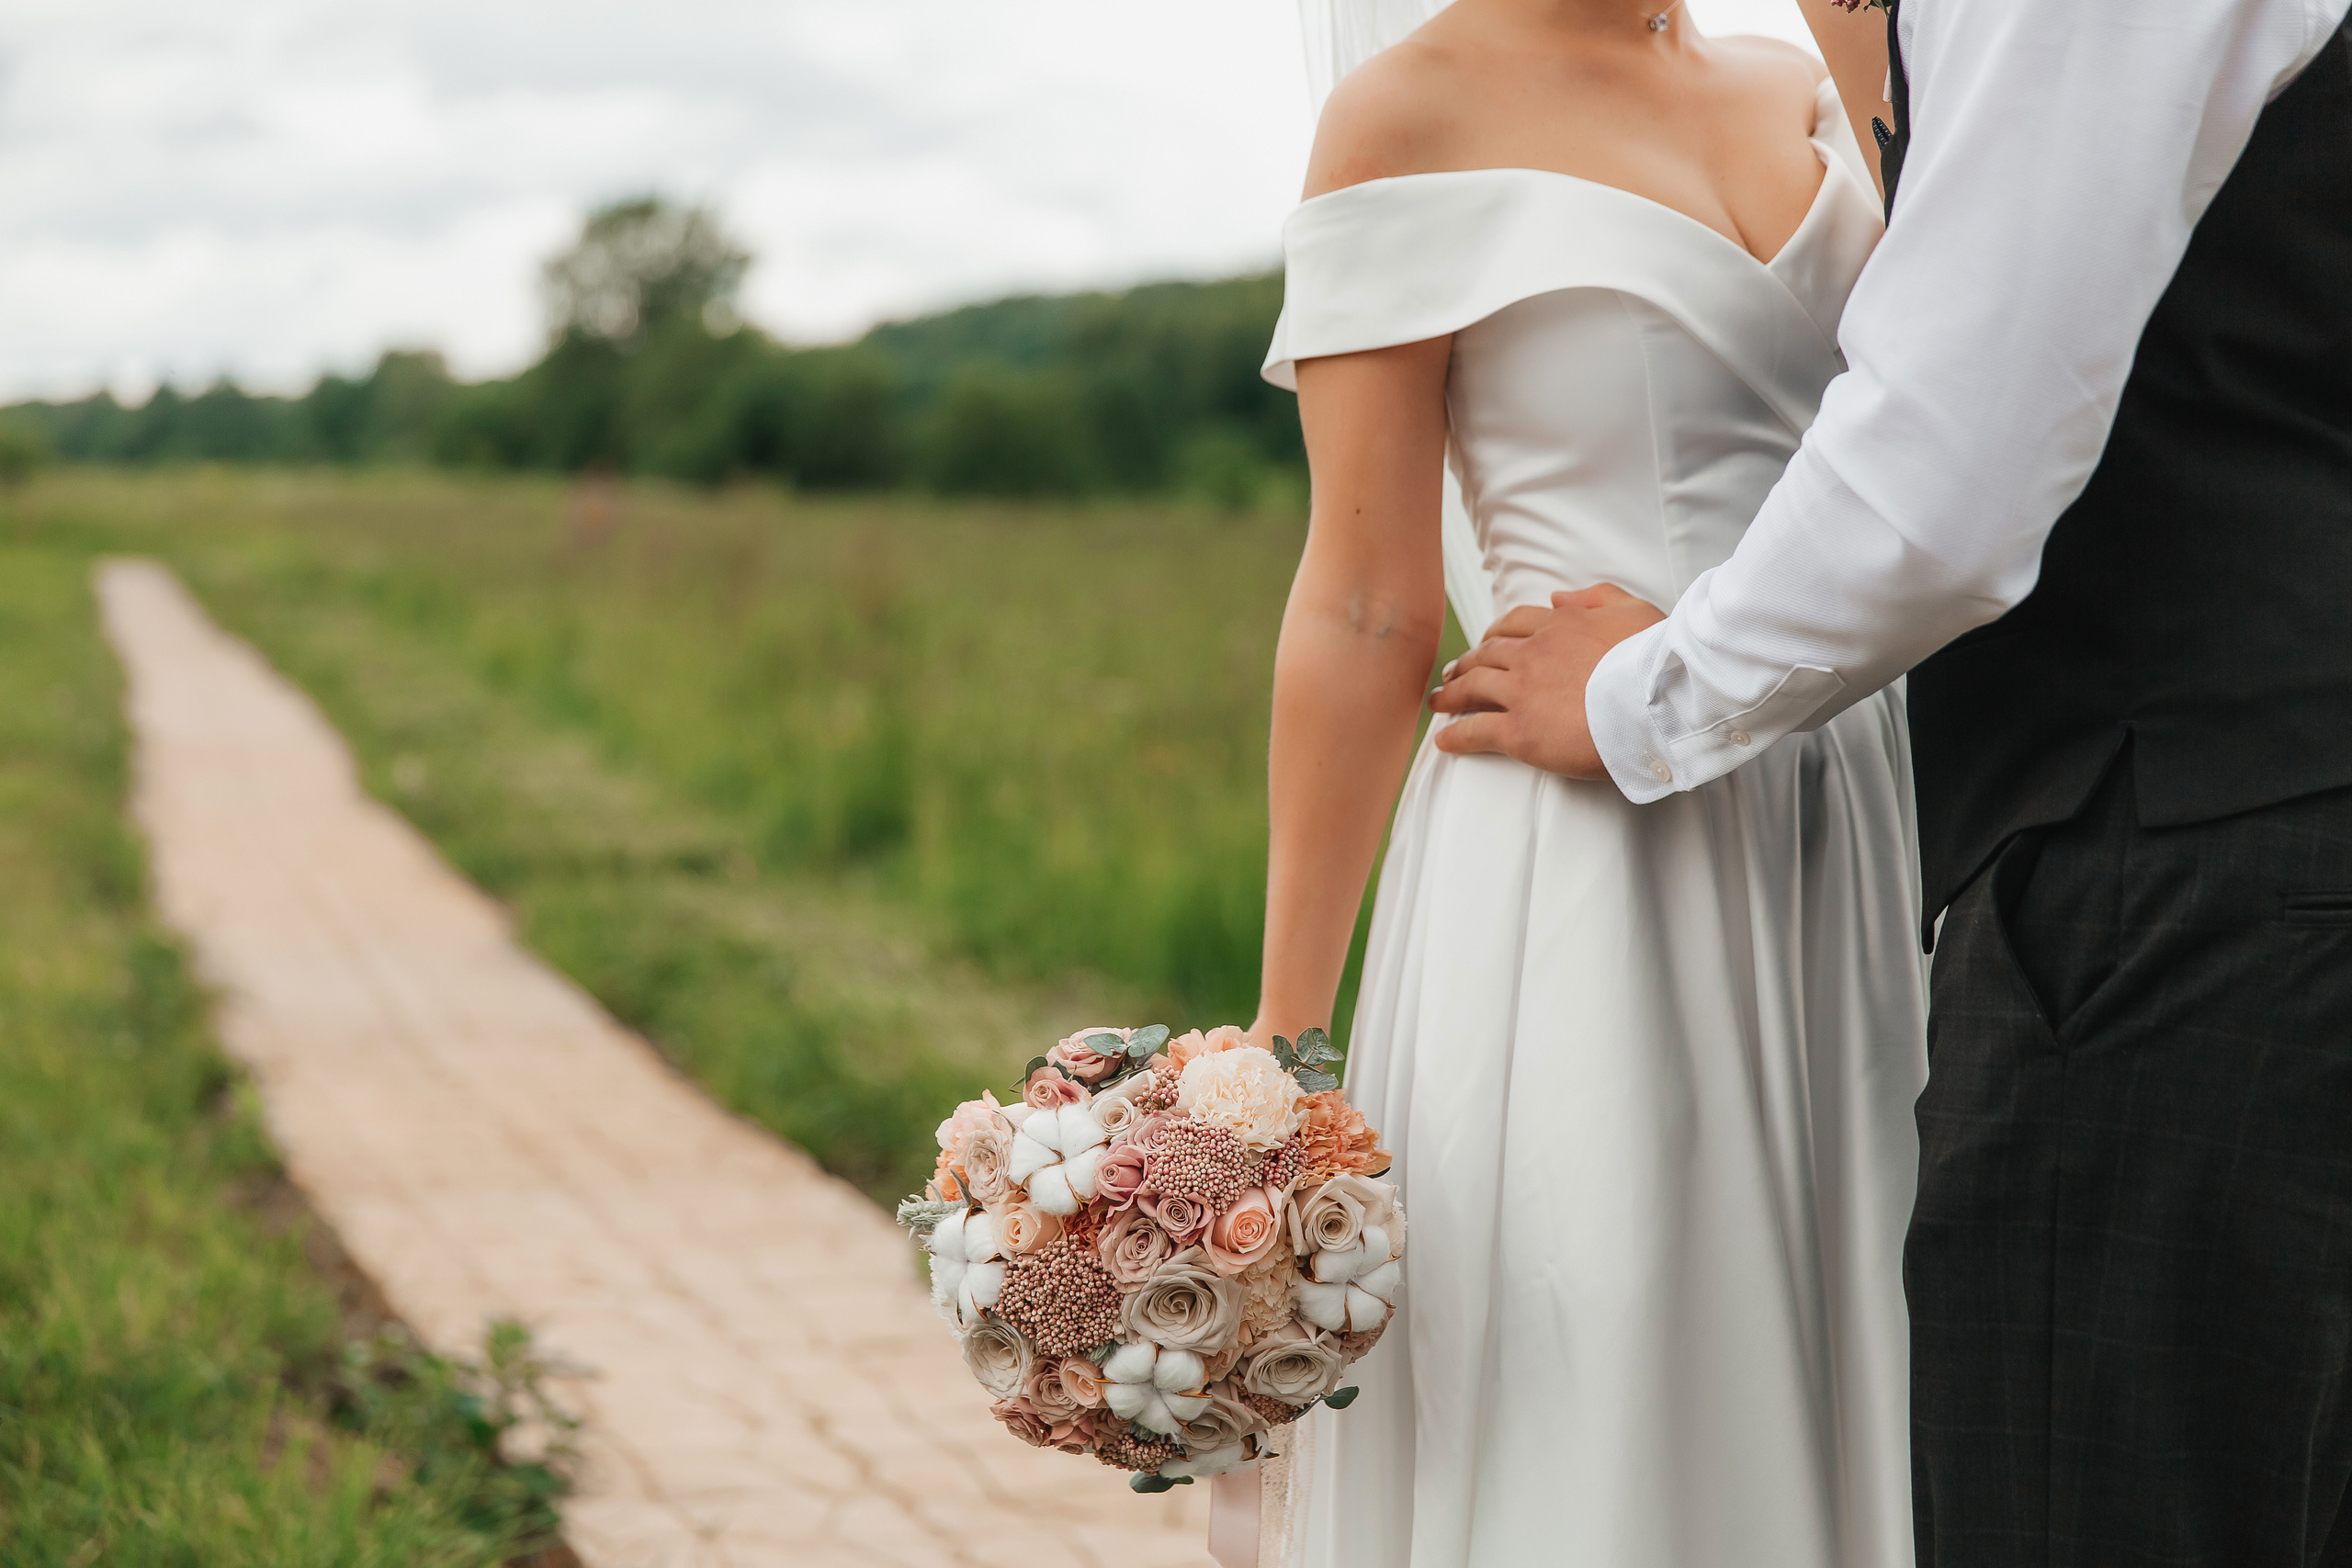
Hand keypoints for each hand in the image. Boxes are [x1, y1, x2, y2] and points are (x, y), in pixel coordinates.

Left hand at [1428, 585, 1665, 777]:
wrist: (1658, 699)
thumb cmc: (1656, 659)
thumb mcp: (1634, 611)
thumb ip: (1597, 598)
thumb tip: (1558, 598)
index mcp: (1560, 626)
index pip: (1515, 625)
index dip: (1496, 634)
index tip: (1486, 643)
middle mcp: (1533, 654)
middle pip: (1486, 655)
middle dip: (1467, 663)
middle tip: (1454, 674)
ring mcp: (1522, 692)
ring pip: (1473, 688)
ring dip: (1451, 694)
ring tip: (1438, 701)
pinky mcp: (1520, 731)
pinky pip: (1476, 732)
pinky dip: (1456, 737)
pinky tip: (1442, 741)